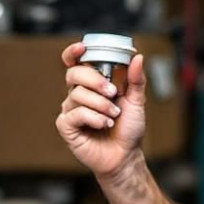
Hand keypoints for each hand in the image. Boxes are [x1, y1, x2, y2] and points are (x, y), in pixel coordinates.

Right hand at [56, 44, 146, 177]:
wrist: (125, 156)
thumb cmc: (128, 129)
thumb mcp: (136, 101)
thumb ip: (136, 79)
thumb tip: (137, 57)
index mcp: (91, 85)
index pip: (75, 63)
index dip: (73, 52)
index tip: (82, 48)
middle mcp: (77, 94)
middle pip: (74, 74)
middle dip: (95, 81)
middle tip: (113, 93)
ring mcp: (70, 110)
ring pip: (77, 95)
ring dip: (101, 105)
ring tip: (113, 116)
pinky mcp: (66, 126)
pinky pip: (75, 114)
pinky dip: (94, 118)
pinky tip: (104, 125)